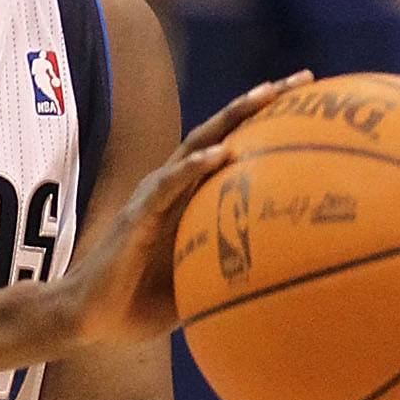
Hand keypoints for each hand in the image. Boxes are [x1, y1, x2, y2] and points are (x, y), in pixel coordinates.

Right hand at [69, 74, 311, 350]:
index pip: (231, 149)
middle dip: (260, 102)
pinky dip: (194, 167)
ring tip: (266, 95)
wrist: (87, 320)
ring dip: (232, 118)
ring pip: (196, 144)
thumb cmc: (137, 306)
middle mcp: (172, 187)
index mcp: (187, 200)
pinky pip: (168, 185)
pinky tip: (221, 154)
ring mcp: (153, 197)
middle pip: (220, 131)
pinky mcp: (136, 216)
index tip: (312, 104)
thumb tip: (280, 282)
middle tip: (303, 79)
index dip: (267, 124)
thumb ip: (229, 274)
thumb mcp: (196, 287)